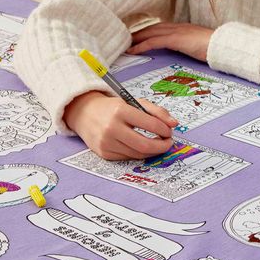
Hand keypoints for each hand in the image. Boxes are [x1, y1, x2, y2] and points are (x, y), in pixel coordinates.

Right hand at [63, 91, 178, 159]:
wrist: (85, 113)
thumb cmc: (114, 107)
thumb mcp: (135, 102)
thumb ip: (157, 111)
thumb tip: (174, 124)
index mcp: (121, 111)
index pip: (150, 124)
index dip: (164, 130)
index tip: (170, 131)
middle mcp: (112, 128)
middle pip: (144, 144)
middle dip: (161, 146)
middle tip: (169, 143)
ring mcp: (106, 142)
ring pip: (137, 153)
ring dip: (152, 151)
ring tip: (159, 145)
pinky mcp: (103, 153)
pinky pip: (127, 157)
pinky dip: (139, 153)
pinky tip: (143, 147)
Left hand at [127, 22, 212, 60]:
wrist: (222, 45)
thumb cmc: (213, 48)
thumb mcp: (198, 45)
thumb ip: (189, 45)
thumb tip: (185, 50)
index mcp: (183, 28)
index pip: (161, 27)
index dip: (148, 31)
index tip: (138, 36)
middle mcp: (178, 27)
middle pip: (152, 28)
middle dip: (138, 33)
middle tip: (124, 39)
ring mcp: (177, 32)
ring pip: (150, 33)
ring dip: (136, 38)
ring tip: (124, 44)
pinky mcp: (176, 39)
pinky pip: (154, 41)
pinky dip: (142, 45)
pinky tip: (133, 51)